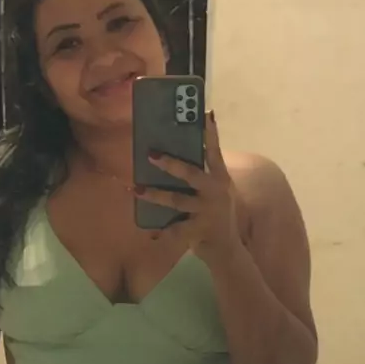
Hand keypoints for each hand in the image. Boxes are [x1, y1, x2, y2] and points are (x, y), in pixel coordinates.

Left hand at [135, 111, 241, 264]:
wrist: (227, 249)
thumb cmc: (217, 215)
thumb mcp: (217, 192)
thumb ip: (204, 175)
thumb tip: (175, 155)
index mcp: (220, 179)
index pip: (214, 152)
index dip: (211, 134)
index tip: (205, 114)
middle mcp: (215, 192)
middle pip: (191, 173)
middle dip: (171, 164)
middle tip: (151, 155)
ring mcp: (207, 211)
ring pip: (176, 200)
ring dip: (155, 195)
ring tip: (137, 189)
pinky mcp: (199, 230)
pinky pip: (175, 230)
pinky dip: (162, 233)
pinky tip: (151, 234)